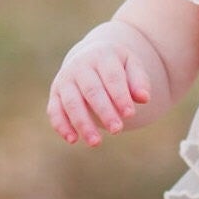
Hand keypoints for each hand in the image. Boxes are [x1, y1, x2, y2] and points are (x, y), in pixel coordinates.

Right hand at [47, 29, 151, 146]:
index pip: (112, 77)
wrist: (91, 56)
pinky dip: (61, 125)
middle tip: (117, 130)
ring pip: (72, 102)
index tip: (130, 114)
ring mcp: (65, 79)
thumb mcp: (131, 65)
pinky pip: (54, 110)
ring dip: (83, 123)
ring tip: (96, 143)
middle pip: (92, 90)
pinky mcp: (55, 93)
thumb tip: (144, 98)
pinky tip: (73, 140)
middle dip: (104, 112)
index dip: (120, 96)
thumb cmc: (116, 65)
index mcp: (102, 56)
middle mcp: (80, 66)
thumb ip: (139, 81)